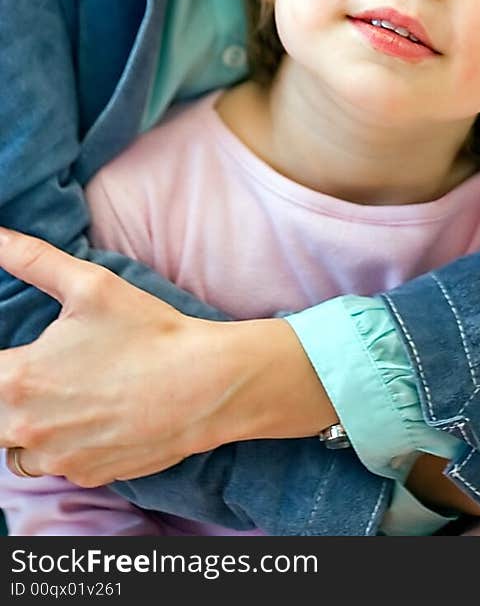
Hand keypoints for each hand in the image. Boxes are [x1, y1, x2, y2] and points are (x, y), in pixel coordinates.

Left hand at [0, 229, 334, 485]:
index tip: (18, 358)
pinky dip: (67, 446)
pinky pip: (59, 465)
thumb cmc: (146, 332)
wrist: (203, 385)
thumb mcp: (89, 285)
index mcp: (19, 380)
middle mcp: (28, 429)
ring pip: (18, 451)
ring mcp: (58, 459)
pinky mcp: (87, 476)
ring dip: (29, 428)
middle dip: (9, 395)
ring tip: (67, 396)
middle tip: (45, 373)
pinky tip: (97, 417)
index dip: (1, 365)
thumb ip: (32, 259)